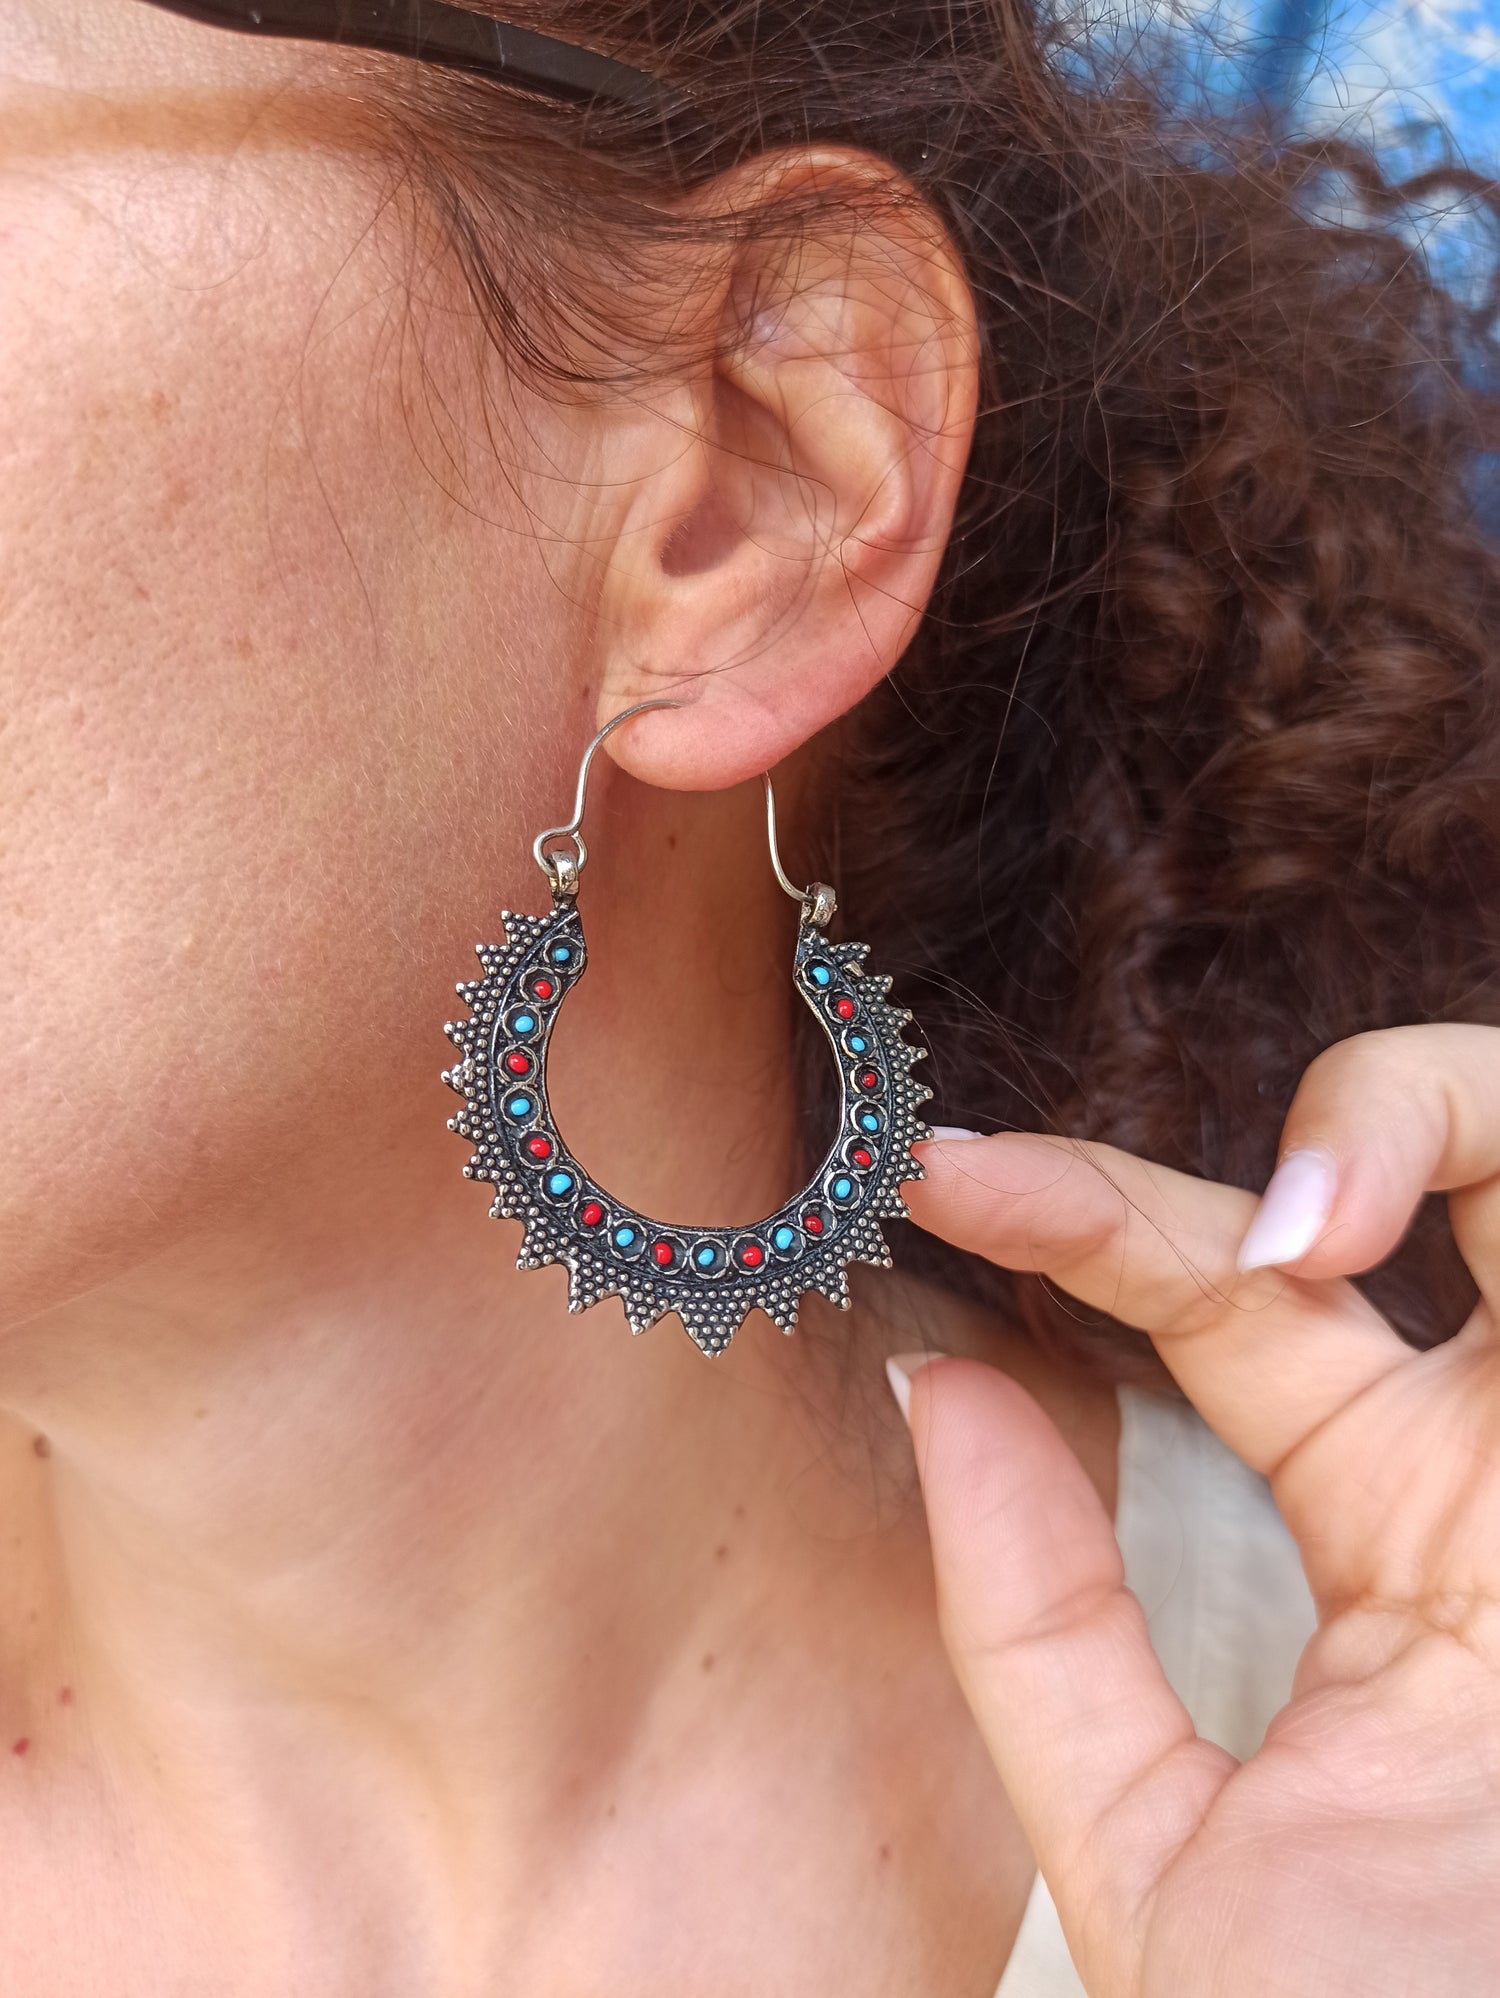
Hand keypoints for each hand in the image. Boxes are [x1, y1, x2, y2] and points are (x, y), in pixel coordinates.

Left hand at [894, 1024, 1499, 1997]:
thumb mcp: (1158, 1845)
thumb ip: (1037, 1626)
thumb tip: (934, 1391)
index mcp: (1398, 1531)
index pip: (1229, 1296)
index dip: (1084, 1214)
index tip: (938, 1174)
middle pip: (1430, 1178)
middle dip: (1337, 1113)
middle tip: (1210, 1203)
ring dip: (1438, 1112)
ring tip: (1311, 1224)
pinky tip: (1387, 1225)